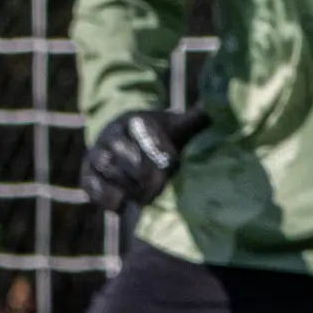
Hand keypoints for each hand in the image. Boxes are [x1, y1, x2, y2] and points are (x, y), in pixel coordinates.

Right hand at [80, 108, 210, 213]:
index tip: (172, 161)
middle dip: (141, 169)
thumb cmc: (159, 136)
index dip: (156, 146)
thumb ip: (195, 120)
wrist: (126, 142)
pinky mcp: (88, 175)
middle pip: (120, 150)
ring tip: (147, 198)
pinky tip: (123, 206)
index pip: (142, 129)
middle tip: (160, 185)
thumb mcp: (176, 125)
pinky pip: (91, 185)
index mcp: (135, 119)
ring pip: (105, 167)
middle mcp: (112, 135)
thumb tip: (224, 106)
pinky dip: (105, 196)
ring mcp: (96, 154)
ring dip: (126, 184)